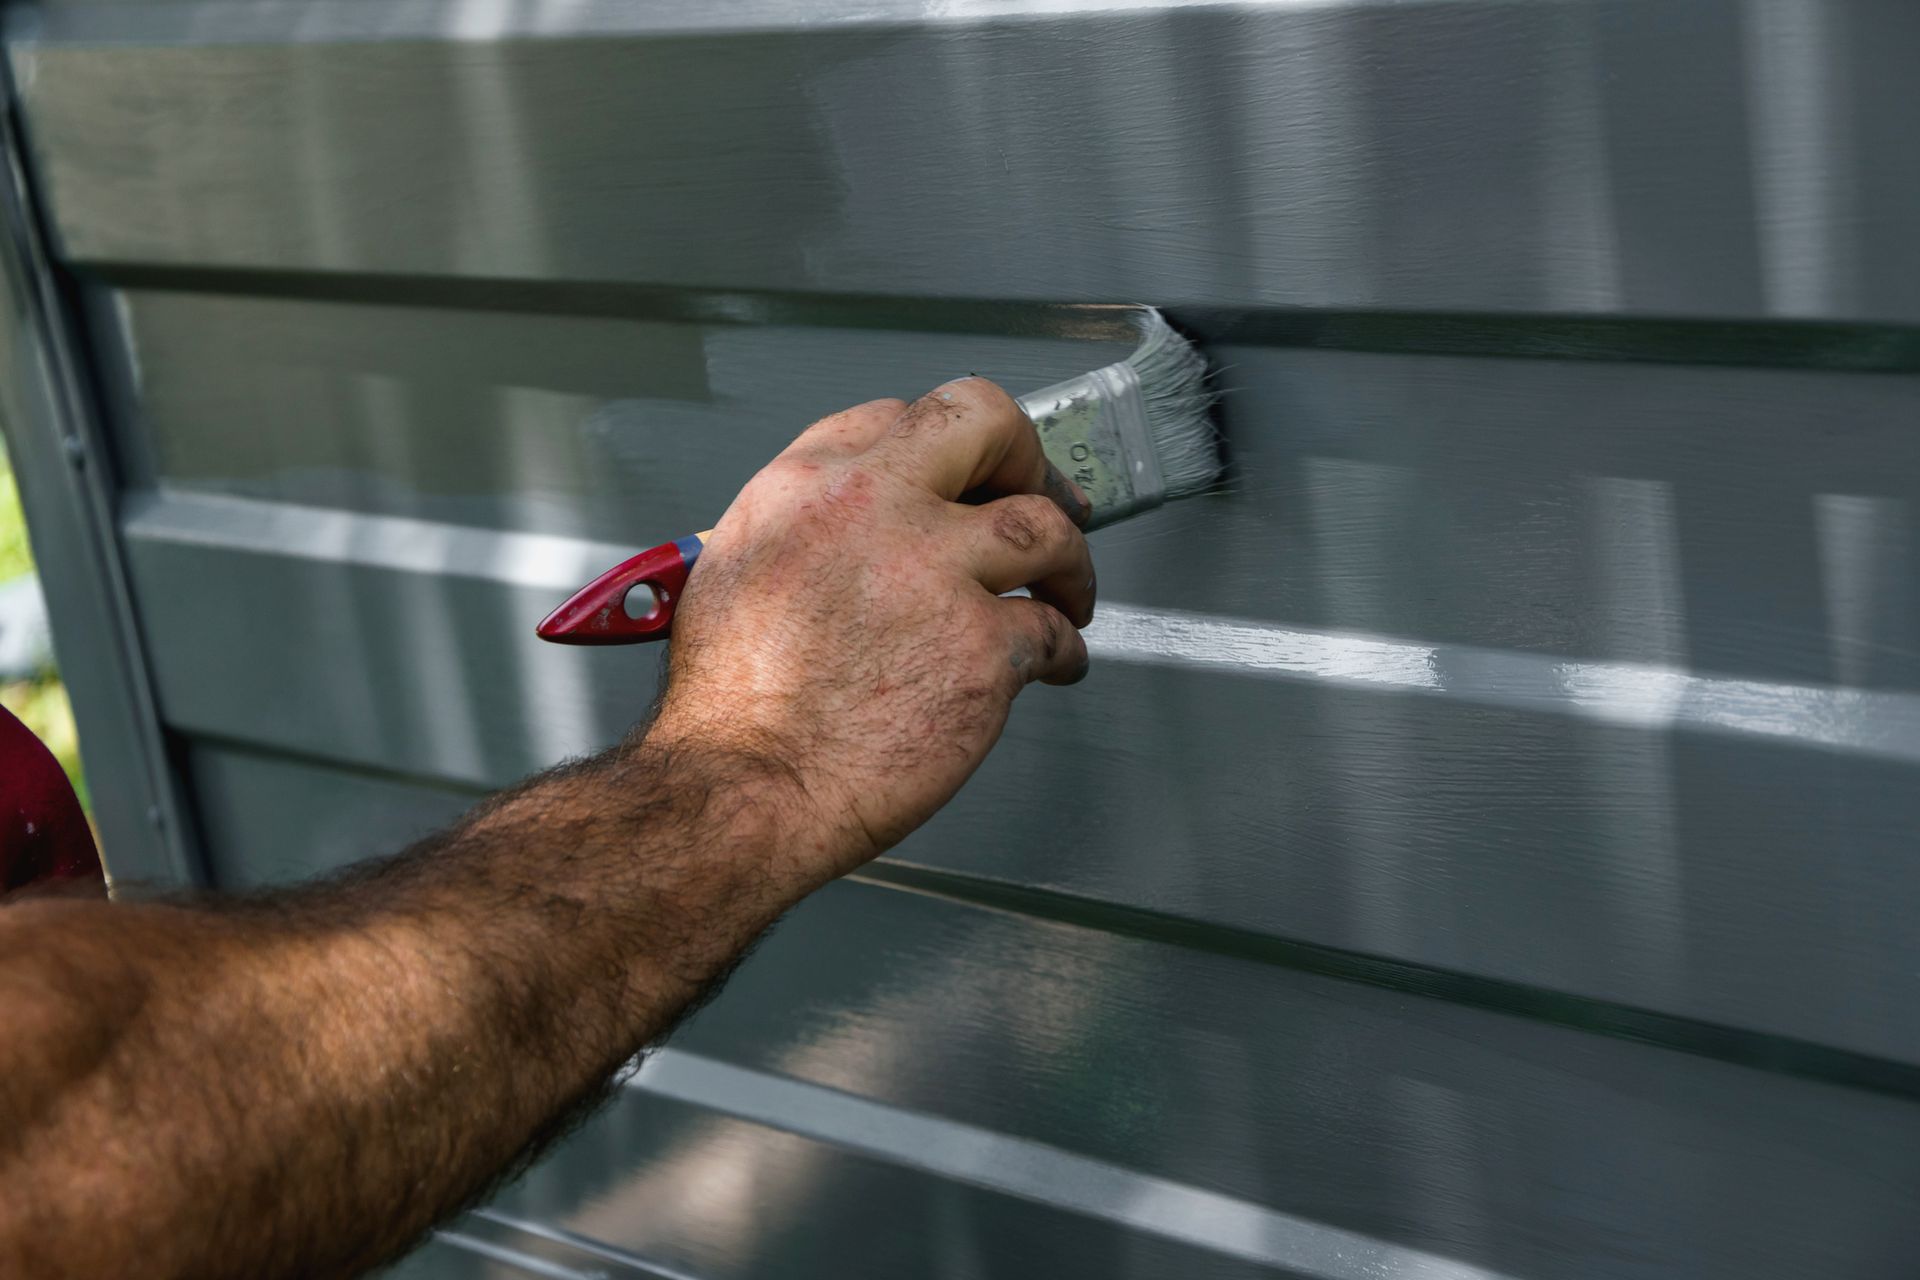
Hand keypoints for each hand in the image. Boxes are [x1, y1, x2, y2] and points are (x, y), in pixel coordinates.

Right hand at [650, 377, 1095, 882]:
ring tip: (1069, 593)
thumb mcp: (735, 573)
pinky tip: (1057, 664)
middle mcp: (874, 509)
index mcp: (807, 486)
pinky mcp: (981, 648)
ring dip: (1069, 562)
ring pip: (1045, 528)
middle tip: (1046, 498)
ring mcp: (934, 574)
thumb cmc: (729, 708)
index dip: (948, 450)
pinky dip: (1066, 650)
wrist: (743, 788)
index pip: (897, 415)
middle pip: (985, 423)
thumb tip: (852, 539)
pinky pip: (1054, 632)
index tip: (970, 476)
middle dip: (1029, 458)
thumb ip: (804, 533)